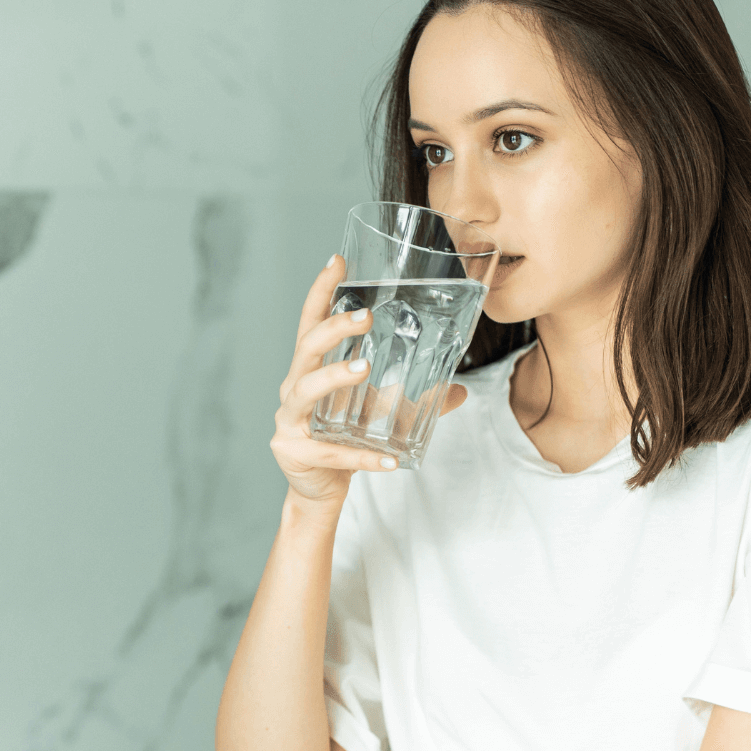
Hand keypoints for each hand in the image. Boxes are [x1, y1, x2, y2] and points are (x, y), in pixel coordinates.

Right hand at [272, 256, 468, 506]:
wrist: (319, 489)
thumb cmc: (343, 439)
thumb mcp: (379, 413)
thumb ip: (414, 400)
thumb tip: (461, 389)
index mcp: (310, 369)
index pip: (310, 322)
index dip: (321, 291)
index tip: (337, 261)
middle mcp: (294, 388)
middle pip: (306, 348)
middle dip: (333, 328)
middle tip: (364, 315)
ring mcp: (289, 420)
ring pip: (307, 390)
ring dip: (336, 376)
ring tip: (364, 368)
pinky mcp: (294, 451)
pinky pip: (331, 451)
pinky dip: (362, 457)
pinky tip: (389, 462)